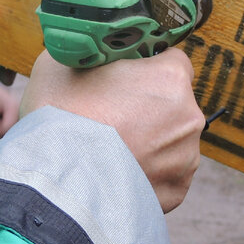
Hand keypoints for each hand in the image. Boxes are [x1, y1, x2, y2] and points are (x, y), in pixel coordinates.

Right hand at [20, 49, 203, 212]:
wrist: (55, 182)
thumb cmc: (58, 117)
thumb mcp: (62, 62)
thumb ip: (91, 53)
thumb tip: (88, 52)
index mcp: (170, 77)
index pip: (171, 61)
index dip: (146, 68)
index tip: (124, 80)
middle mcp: (188, 117)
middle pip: (172, 104)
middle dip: (148, 108)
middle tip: (111, 116)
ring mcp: (185, 157)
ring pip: (169, 141)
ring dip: (148, 142)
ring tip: (110, 149)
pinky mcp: (176, 191)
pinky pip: (164, 175)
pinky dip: (145, 173)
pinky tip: (117, 171)